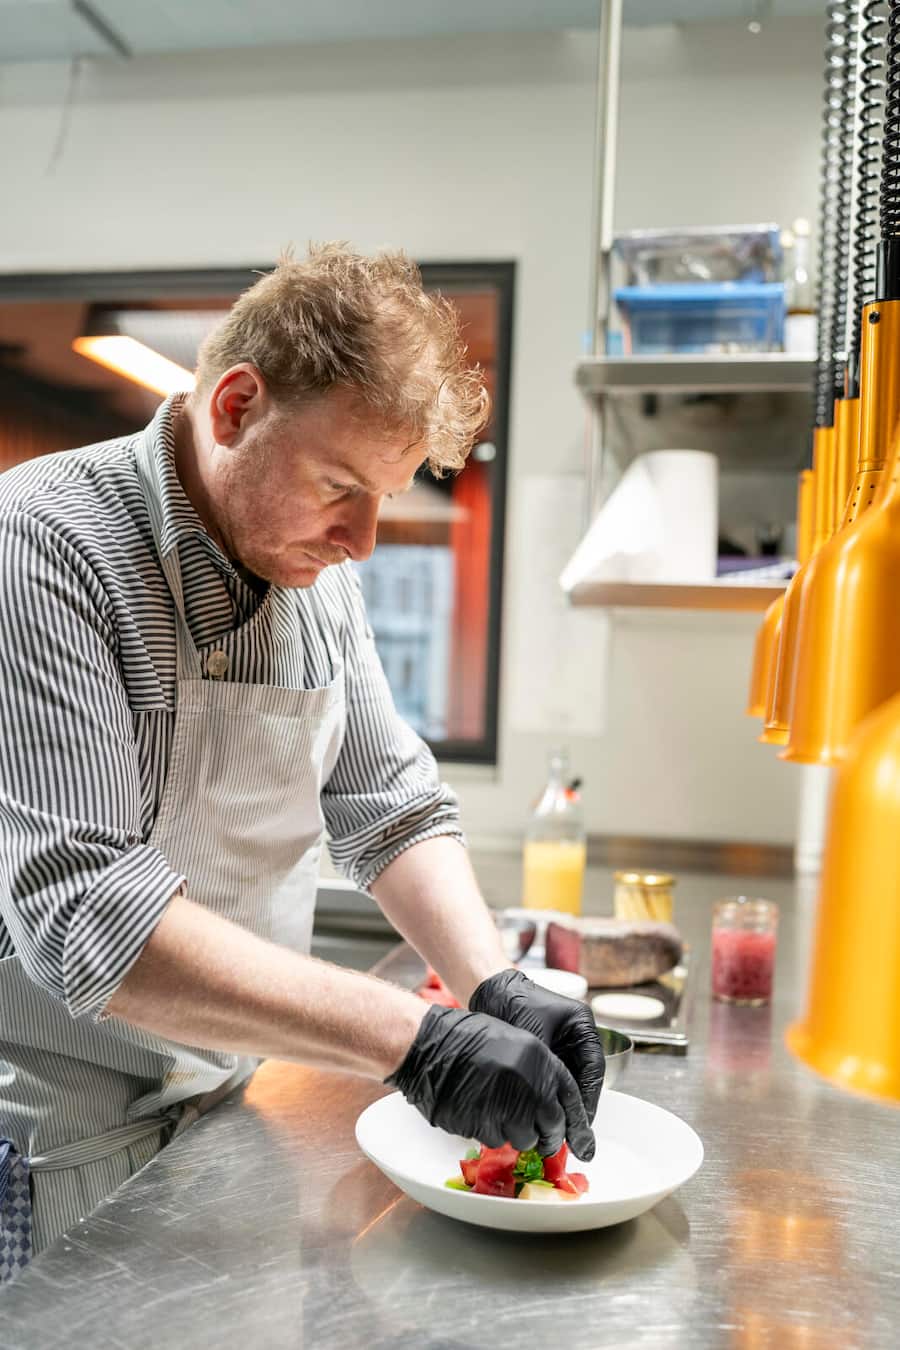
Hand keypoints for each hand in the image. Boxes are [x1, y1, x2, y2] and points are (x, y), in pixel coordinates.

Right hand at [385, 1005, 594, 1159]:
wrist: (432, 1044)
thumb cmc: (471, 1039)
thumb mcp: (517, 1044)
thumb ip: (539, 1075)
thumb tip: (553, 1109)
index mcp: (542, 1062)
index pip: (571, 1102)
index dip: (578, 1126)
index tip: (585, 1145)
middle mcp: (531, 1086)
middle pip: (552, 1129)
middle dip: (547, 1137)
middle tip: (539, 1137)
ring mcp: (508, 1108)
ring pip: (525, 1139)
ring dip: (516, 1134)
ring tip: (497, 1111)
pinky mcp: (485, 1126)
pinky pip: (497, 1141)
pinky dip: (492, 1133)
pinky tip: (479, 1112)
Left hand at [469, 969, 604, 1122]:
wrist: (487, 991)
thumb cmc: (512, 1006)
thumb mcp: (533, 1038)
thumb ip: (544, 1069)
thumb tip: (550, 1106)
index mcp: (582, 1025)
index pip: (594, 1069)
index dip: (589, 1098)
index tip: (582, 1121)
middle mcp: (576, 1037)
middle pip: (584, 1079)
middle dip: (578, 1108)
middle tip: (573, 1136)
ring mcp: (562, 1046)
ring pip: (570, 1083)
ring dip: (564, 1106)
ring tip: (558, 1131)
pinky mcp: (547, 1054)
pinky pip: (554, 1081)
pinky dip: (550, 1098)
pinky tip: (544, 1117)